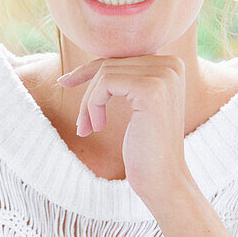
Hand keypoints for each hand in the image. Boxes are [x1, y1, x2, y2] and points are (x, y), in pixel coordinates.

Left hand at [57, 55, 190, 206]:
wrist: (162, 179)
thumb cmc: (146, 146)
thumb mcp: (137, 104)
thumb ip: (127, 77)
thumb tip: (96, 59)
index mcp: (172, 64)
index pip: (120, 57)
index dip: (90, 71)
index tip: (65, 82)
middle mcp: (172, 64)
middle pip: (110, 64)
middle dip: (88, 93)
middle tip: (83, 125)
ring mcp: (163, 75)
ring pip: (104, 73)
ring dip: (88, 103)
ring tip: (87, 128)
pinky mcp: (150, 88)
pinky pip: (105, 83)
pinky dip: (92, 105)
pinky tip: (97, 127)